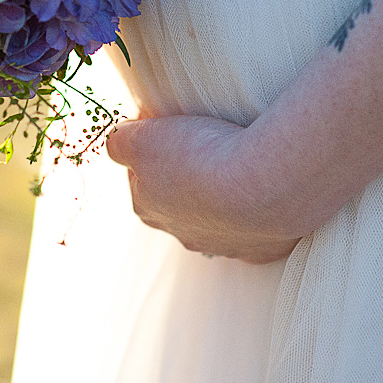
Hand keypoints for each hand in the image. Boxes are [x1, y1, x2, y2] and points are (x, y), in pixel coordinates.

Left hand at [106, 113, 303, 262]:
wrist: (264, 181)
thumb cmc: (201, 156)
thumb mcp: (141, 137)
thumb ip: (120, 142)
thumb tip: (117, 143)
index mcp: (149, 209)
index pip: (141, 178)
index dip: (155, 152)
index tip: (173, 133)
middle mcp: (183, 235)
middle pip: (180, 202)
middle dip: (189, 180)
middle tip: (207, 148)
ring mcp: (226, 246)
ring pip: (219, 220)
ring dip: (225, 199)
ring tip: (239, 168)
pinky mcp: (263, 249)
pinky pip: (257, 231)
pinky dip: (259, 213)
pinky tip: (265, 191)